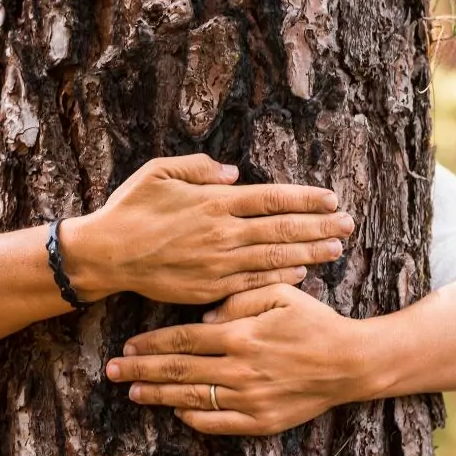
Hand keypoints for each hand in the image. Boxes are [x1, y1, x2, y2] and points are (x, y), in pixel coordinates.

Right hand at [64, 155, 353, 303]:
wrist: (106, 254)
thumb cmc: (131, 209)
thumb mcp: (160, 172)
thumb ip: (199, 167)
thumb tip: (234, 173)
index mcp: (215, 202)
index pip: (273, 198)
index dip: (306, 198)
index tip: (331, 198)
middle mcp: (223, 233)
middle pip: (283, 229)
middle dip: (320, 226)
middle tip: (349, 225)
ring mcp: (219, 263)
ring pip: (275, 258)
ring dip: (309, 253)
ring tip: (336, 248)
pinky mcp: (210, 288)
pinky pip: (254, 283)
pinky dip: (280, 278)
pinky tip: (302, 275)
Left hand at [105, 284, 369, 435]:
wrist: (350, 363)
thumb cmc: (314, 322)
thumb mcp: (279, 294)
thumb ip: (239, 299)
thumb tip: (205, 316)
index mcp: (240, 335)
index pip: (183, 340)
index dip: (151, 344)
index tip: (127, 345)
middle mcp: (239, 370)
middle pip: (178, 371)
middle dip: (140, 370)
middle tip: (111, 370)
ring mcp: (249, 399)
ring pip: (191, 399)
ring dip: (158, 396)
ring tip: (132, 392)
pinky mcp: (261, 422)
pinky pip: (217, 423)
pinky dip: (193, 418)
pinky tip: (176, 411)